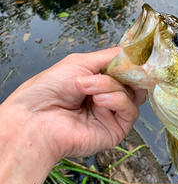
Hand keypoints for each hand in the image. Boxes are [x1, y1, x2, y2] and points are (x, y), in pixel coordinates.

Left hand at [0, 48, 145, 183]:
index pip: (125, 71)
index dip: (130, 63)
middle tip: (112, 70)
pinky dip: (116, 101)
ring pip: (131, 95)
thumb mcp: (80, 62)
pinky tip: (98, 100)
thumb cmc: (49, 90)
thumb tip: (134, 52)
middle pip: (133, 83)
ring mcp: (112, 115)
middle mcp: (107, 98)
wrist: (36, 118)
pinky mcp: (116, 130)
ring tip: (85, 87)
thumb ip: (110, 57)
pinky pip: (130, 111)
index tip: (131, 57)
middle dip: (124, 73)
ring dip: (110, 86)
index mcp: (97, 82)